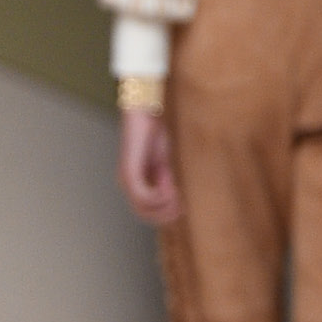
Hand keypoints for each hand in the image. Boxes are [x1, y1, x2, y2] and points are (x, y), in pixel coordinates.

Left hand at [119, 109, 180, 225]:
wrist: (150, 106)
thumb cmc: (167, 127)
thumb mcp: (178, 157)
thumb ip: (181, 176)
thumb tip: (193, 198)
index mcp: (144, 181)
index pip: (154, 212)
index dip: (172, 212)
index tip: (186, 201)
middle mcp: (132, 184)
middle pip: (148, 216)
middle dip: (169, 213)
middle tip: (183, 201)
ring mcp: (127, 180)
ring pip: (144, 211)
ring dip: (165, 205)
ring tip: (176, 190)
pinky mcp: (128, 172)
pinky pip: (142, 197)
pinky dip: (159, 197)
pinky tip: (169, 186)